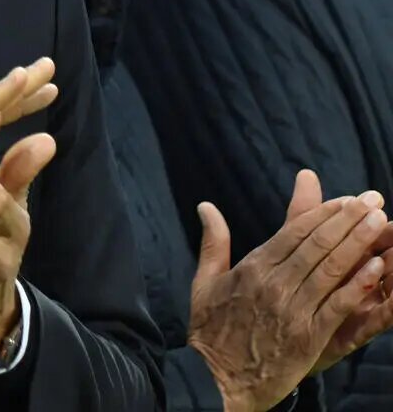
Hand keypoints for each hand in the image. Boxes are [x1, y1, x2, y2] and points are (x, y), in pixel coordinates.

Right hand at [188, 170, 389, 411]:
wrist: (216, 380)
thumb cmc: (211, 331)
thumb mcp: (203, 282)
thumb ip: (213, 242)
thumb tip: (206, 206)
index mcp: (251, 268)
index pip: (294, 232)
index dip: (324, 213)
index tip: (347, 199)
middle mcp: (274, 284)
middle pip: (317, 245)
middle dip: (348, 220)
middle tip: (373, 201)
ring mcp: (292, 310)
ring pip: (331, 269)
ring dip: (359, 243)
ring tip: (380, 222)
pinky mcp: (308, 337)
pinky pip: (337, 305)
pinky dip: (357, 285)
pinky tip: (375, 267)